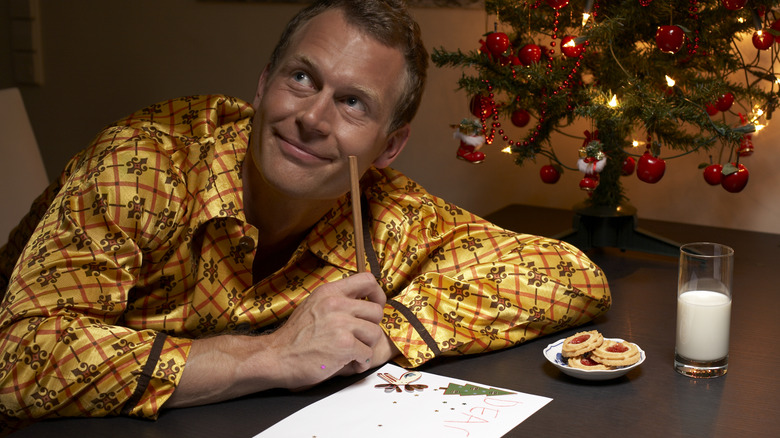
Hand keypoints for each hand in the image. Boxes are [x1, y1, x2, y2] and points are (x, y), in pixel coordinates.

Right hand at [266, 272, 389, 387]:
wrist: (276, 357)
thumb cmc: (295, 337)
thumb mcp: (313, 306)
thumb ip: (336, 301)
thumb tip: (363, 303)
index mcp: (329, 292)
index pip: (367, 279)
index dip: (377, 294)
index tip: (375, 305)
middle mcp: (336, 304)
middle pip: (376, 311)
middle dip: (370, 328)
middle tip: (358, 338)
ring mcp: (341, 324)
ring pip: (375, 333)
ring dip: (366, 346)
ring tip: (351, 353)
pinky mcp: (345, 345)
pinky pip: (367, 353)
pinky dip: (360, 362)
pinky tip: (346, 363)